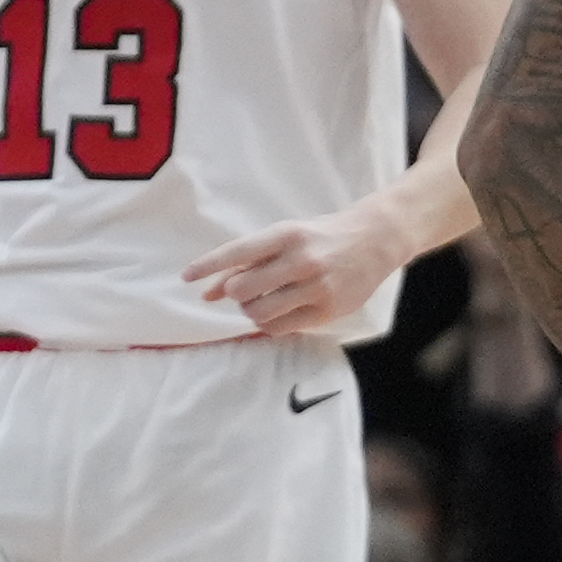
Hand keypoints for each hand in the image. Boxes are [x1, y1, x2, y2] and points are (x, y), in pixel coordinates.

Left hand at [186, 208, 406, 334]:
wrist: (375, 240)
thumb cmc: (321, 237)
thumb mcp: (286, 237)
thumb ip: (250, 261)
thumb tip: (208, 292)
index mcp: (287, 234)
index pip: (237, 252)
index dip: (207, 265)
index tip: (186, 277)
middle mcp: (301, 260)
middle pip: (243, 289)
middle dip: (235, 294)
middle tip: (245, 291)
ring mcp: (316, 287)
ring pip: (259, 313)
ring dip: (252, 311)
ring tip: (264, 301)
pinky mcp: (327, 310)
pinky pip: (280, 328)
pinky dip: (269, 324)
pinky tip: (279, 312)